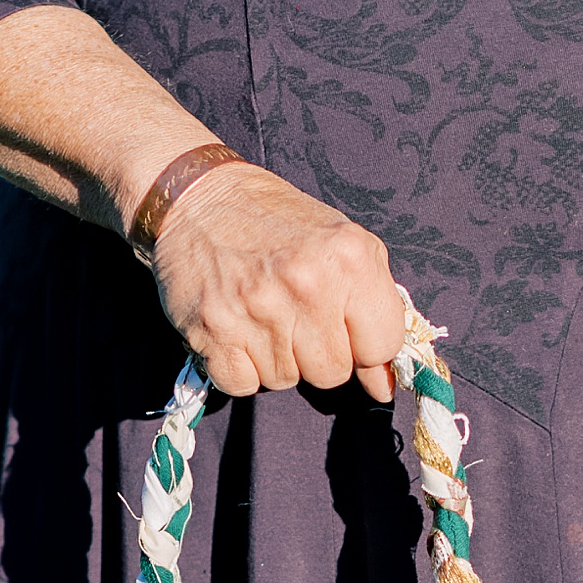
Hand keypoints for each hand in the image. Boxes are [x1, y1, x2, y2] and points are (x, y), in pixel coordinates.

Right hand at [149, 161, 404, 402]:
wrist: (199, 197)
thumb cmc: (275, 223)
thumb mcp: (341, 247)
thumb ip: (372, 310)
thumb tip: (383, 384)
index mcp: (350, 259)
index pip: (382, 345)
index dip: (366, 347)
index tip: (346, 331)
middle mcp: (307, 283)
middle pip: (333, 372)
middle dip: (317, 354)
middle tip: (294, 315)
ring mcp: (259, 309)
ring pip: (286, 381)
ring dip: (276, 358)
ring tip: (261, 315)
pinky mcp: (216, 331)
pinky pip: (244, 384)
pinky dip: (239, 367)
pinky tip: (237, 329)